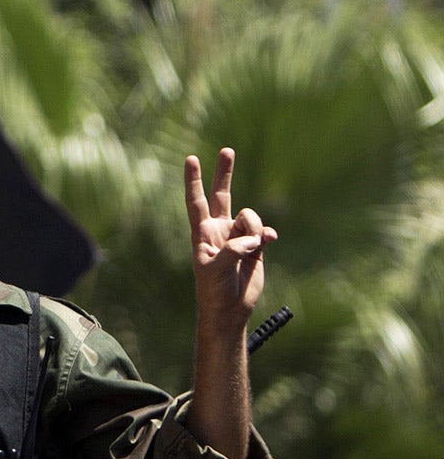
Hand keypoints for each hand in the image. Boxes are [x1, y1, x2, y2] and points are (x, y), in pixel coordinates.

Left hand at [184, 148, 276, 338]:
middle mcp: (219, 230)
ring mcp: (238, 237)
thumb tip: (254, 237)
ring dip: (253, 229)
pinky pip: (264, 231)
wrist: (229, 309)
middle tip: (227, 150)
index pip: (196, 201)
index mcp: (202, 233)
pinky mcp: (255, 246)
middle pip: (222, 195)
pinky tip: (268, 242)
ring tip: (251, 248)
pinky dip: (266, 234)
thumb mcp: (216, 269)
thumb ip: (233, 249)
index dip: (194, 181)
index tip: (191, 159)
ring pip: (249, 217)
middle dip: (225, 173)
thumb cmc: (213, 290)